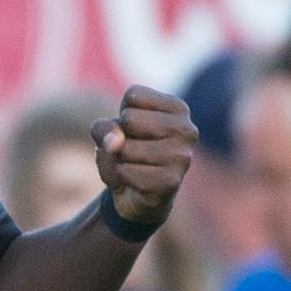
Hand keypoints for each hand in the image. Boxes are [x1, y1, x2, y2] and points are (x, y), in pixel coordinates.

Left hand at [92, 85, 197, 226]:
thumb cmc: (126, 153)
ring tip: (134, 166)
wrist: (136, 195)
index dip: (122, 114)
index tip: (135, 130)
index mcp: (178, 109)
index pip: (133, 95)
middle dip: (120, 137)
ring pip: (126, 148)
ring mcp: (182, 158)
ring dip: (120, 160)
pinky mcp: (171, 183)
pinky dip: (121, 177)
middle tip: (133, 150)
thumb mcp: (107, 132)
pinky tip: (135, 182)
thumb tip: (115, 144)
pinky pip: (127, 172)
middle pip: (129, 119)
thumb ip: (103, 128)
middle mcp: (187, 130)